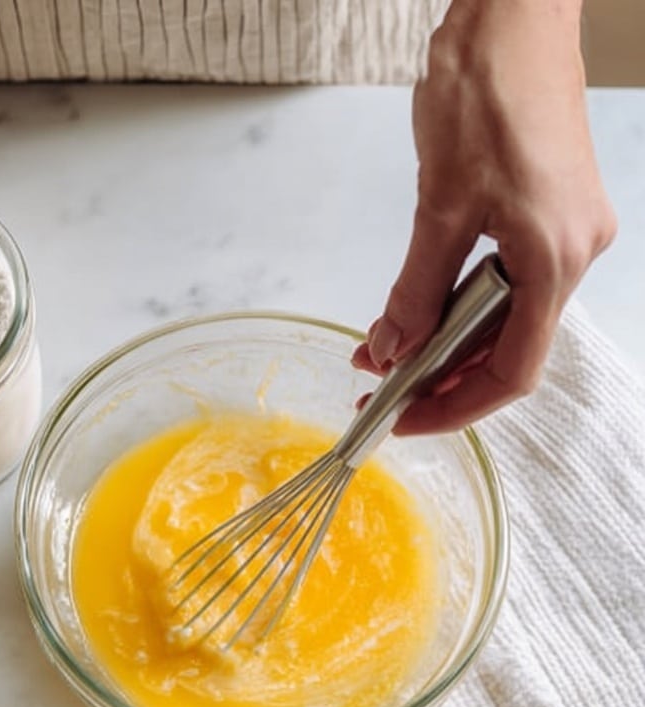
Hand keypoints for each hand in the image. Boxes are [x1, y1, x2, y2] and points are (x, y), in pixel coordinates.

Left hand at [354, 0, 616, 434]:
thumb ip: (416, 289)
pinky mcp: (552, 214)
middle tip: (379, 383)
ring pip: (506, 318)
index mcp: (554, 260)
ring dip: (447, 340)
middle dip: (441, 376)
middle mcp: (574, 254)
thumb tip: (394, 348)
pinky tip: (421, 307)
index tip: (402, 419)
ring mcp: (567, 233)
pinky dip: (463, 303)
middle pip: (509, 350)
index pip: (510, 373)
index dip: (454, 409)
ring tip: (387, 346)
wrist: (515, 11)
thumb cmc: (487, 87)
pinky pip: (509, 282)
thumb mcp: (439, 204)